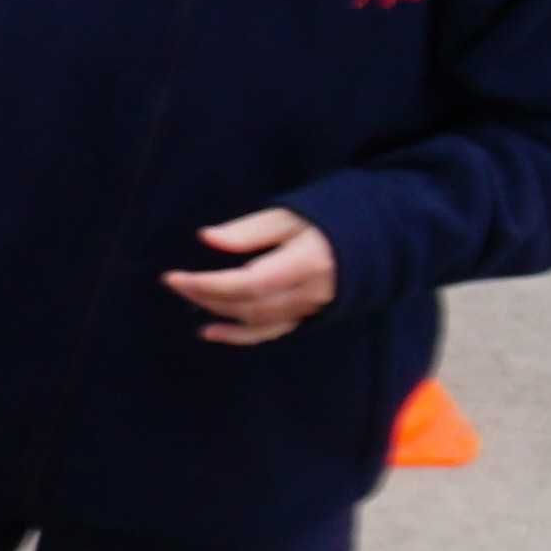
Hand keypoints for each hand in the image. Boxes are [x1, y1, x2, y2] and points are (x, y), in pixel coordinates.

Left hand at [164, 207, 337, 346]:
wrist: (375, 239)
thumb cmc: (328, 219)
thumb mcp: (290, 215)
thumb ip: (248, 230)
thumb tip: (206, 237)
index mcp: (307, 262)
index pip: (249, 283)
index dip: (209, 284)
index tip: (174, 276)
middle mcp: (310, 292)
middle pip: (249, 304)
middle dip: (206, 296)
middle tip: (175, 282)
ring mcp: (310, 308)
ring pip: (256, 320)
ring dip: (218, 311)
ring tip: (189, 295)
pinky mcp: (308, 316)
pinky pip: (270, 332)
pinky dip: (238, 335)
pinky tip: (210, 331)